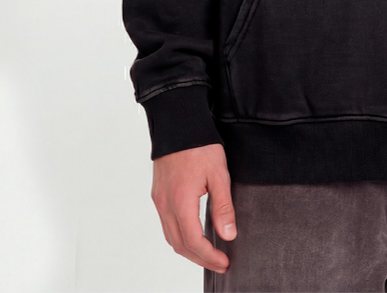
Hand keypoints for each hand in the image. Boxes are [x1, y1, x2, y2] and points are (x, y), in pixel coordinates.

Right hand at [151, 142, 236, 272]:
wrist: (178, 123)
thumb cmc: (199, 145)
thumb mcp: (219, 174)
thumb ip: (223, 207)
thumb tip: (228, 235)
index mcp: (181, 202)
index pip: (194, 242)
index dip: (210, 257)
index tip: (224, 262)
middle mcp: (165, 205)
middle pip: (180, 245)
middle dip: (200, 259)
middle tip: (219, 263)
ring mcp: (159, 200)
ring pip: (170, 237)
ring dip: (188, 250)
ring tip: (207, 254)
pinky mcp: (158, 194)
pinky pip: (166, 224)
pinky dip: (179, 236)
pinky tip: (192, 234)